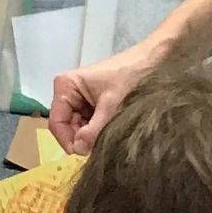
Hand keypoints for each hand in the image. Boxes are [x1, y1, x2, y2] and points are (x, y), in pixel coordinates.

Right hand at [48, 35, 170, 153]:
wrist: (155, 59)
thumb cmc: (132, 75)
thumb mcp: (112, 104)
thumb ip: (94, 129)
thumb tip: (78, 150)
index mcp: (65, 86)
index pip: (56, 122)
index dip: (67, 140)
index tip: (83, 153)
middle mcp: (67, 91)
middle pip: (66, 125)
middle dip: (81, 137)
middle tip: (99, 146)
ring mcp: (79, 97)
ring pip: (78, 126)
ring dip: (91, 134)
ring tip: (108, 134)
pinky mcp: (91, 102)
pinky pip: (88, 122)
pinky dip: (97, 129)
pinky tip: (110, 128)